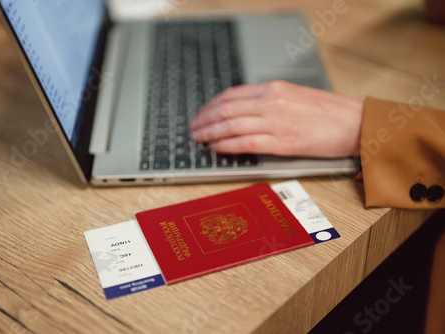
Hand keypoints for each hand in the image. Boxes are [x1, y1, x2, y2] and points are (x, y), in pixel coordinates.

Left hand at [190, 80, 363, 157]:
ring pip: (232, 125)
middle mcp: (272, 102)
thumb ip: (269, 101)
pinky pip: (246, 142)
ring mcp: (276, 122)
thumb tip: (244, 111)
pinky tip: (217, 148)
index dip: (211, 105)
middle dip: (205, 120)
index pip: (232, 95)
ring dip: (210, 133)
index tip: (201, 113)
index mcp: (274, 89)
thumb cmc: (329, 112)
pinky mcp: (283, 142)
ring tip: (199, 139)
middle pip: (226, 110)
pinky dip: (227, 145)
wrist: (355, 123)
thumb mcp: (295, 96)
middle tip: (193, 128)